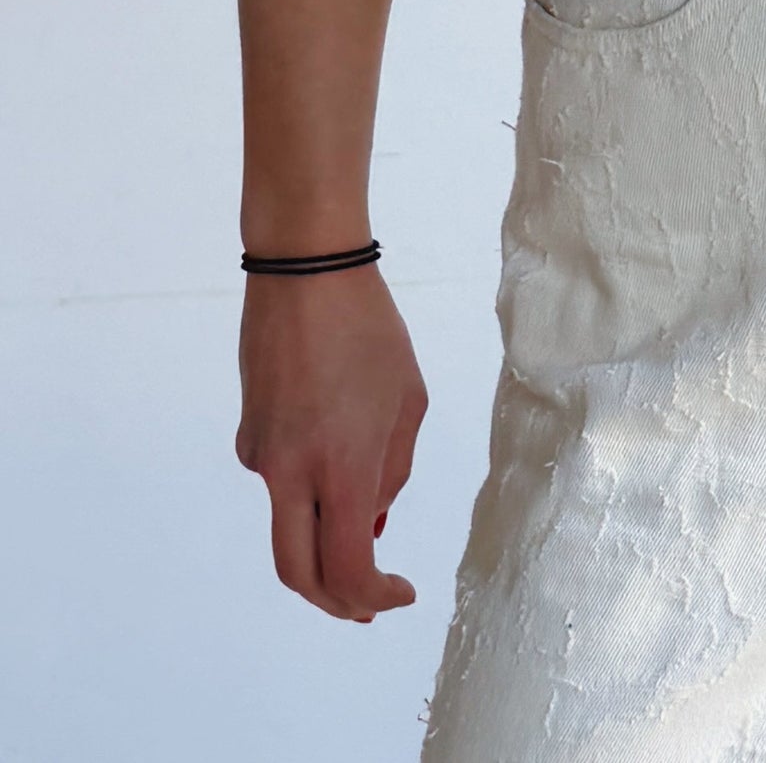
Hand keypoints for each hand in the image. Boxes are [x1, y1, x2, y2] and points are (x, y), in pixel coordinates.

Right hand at [236, 265, 427, 620]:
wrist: (304, 270)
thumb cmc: (370, 330)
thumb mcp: (408, 400)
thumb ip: (392, 470)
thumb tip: (369, 523)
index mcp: (339, 469)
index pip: (346, 569)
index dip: (373, 595)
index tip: (398, 593)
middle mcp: (289, 474)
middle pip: (299, 572)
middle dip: (334, 600)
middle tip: (368, 604)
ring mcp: (261, 455)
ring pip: (290, 523)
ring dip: (325, 536)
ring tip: (367, 506)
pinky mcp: (249, 433)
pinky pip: (282, 478)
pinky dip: (310, 486)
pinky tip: (337, 438)